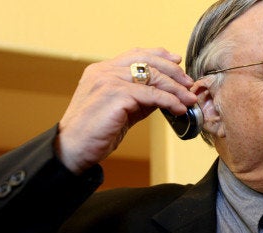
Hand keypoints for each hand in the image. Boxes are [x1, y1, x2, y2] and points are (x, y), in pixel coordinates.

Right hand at [55, 47, 196, 174]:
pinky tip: (178, 108)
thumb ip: (139, 97)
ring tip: (189, 99)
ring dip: (176, 88)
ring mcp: (108, 81)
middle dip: (173, 72)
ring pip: (152, 77)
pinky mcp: (115, 95)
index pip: (136, 54)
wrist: (73, 149)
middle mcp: (104, 71)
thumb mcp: (121, 109)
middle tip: (189, 83)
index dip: (160, 55)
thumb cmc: (95, 131)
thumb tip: (165, 93)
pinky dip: (169, 101)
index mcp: (102, 70)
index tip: (178, 61)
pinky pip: (151, 95)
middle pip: (147, 61)